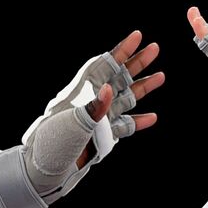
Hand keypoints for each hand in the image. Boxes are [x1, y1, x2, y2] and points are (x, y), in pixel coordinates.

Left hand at [0, 31, 164, 207]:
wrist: (46, 172)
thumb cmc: (53, 144)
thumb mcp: (73, 124)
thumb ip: (94, 107)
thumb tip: (108, 89)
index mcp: (81, 92)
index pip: (104, 64)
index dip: (121, 50)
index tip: (137, 36)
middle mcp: (91, 102)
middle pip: (118, 77)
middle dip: (137, 63)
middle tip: (155, 49)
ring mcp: (99, 120)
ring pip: (126, 99)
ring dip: (143, 88)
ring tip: (161, 77)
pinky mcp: (104, 137)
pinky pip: (125, 126)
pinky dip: (139, 121)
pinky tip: (152, 117)